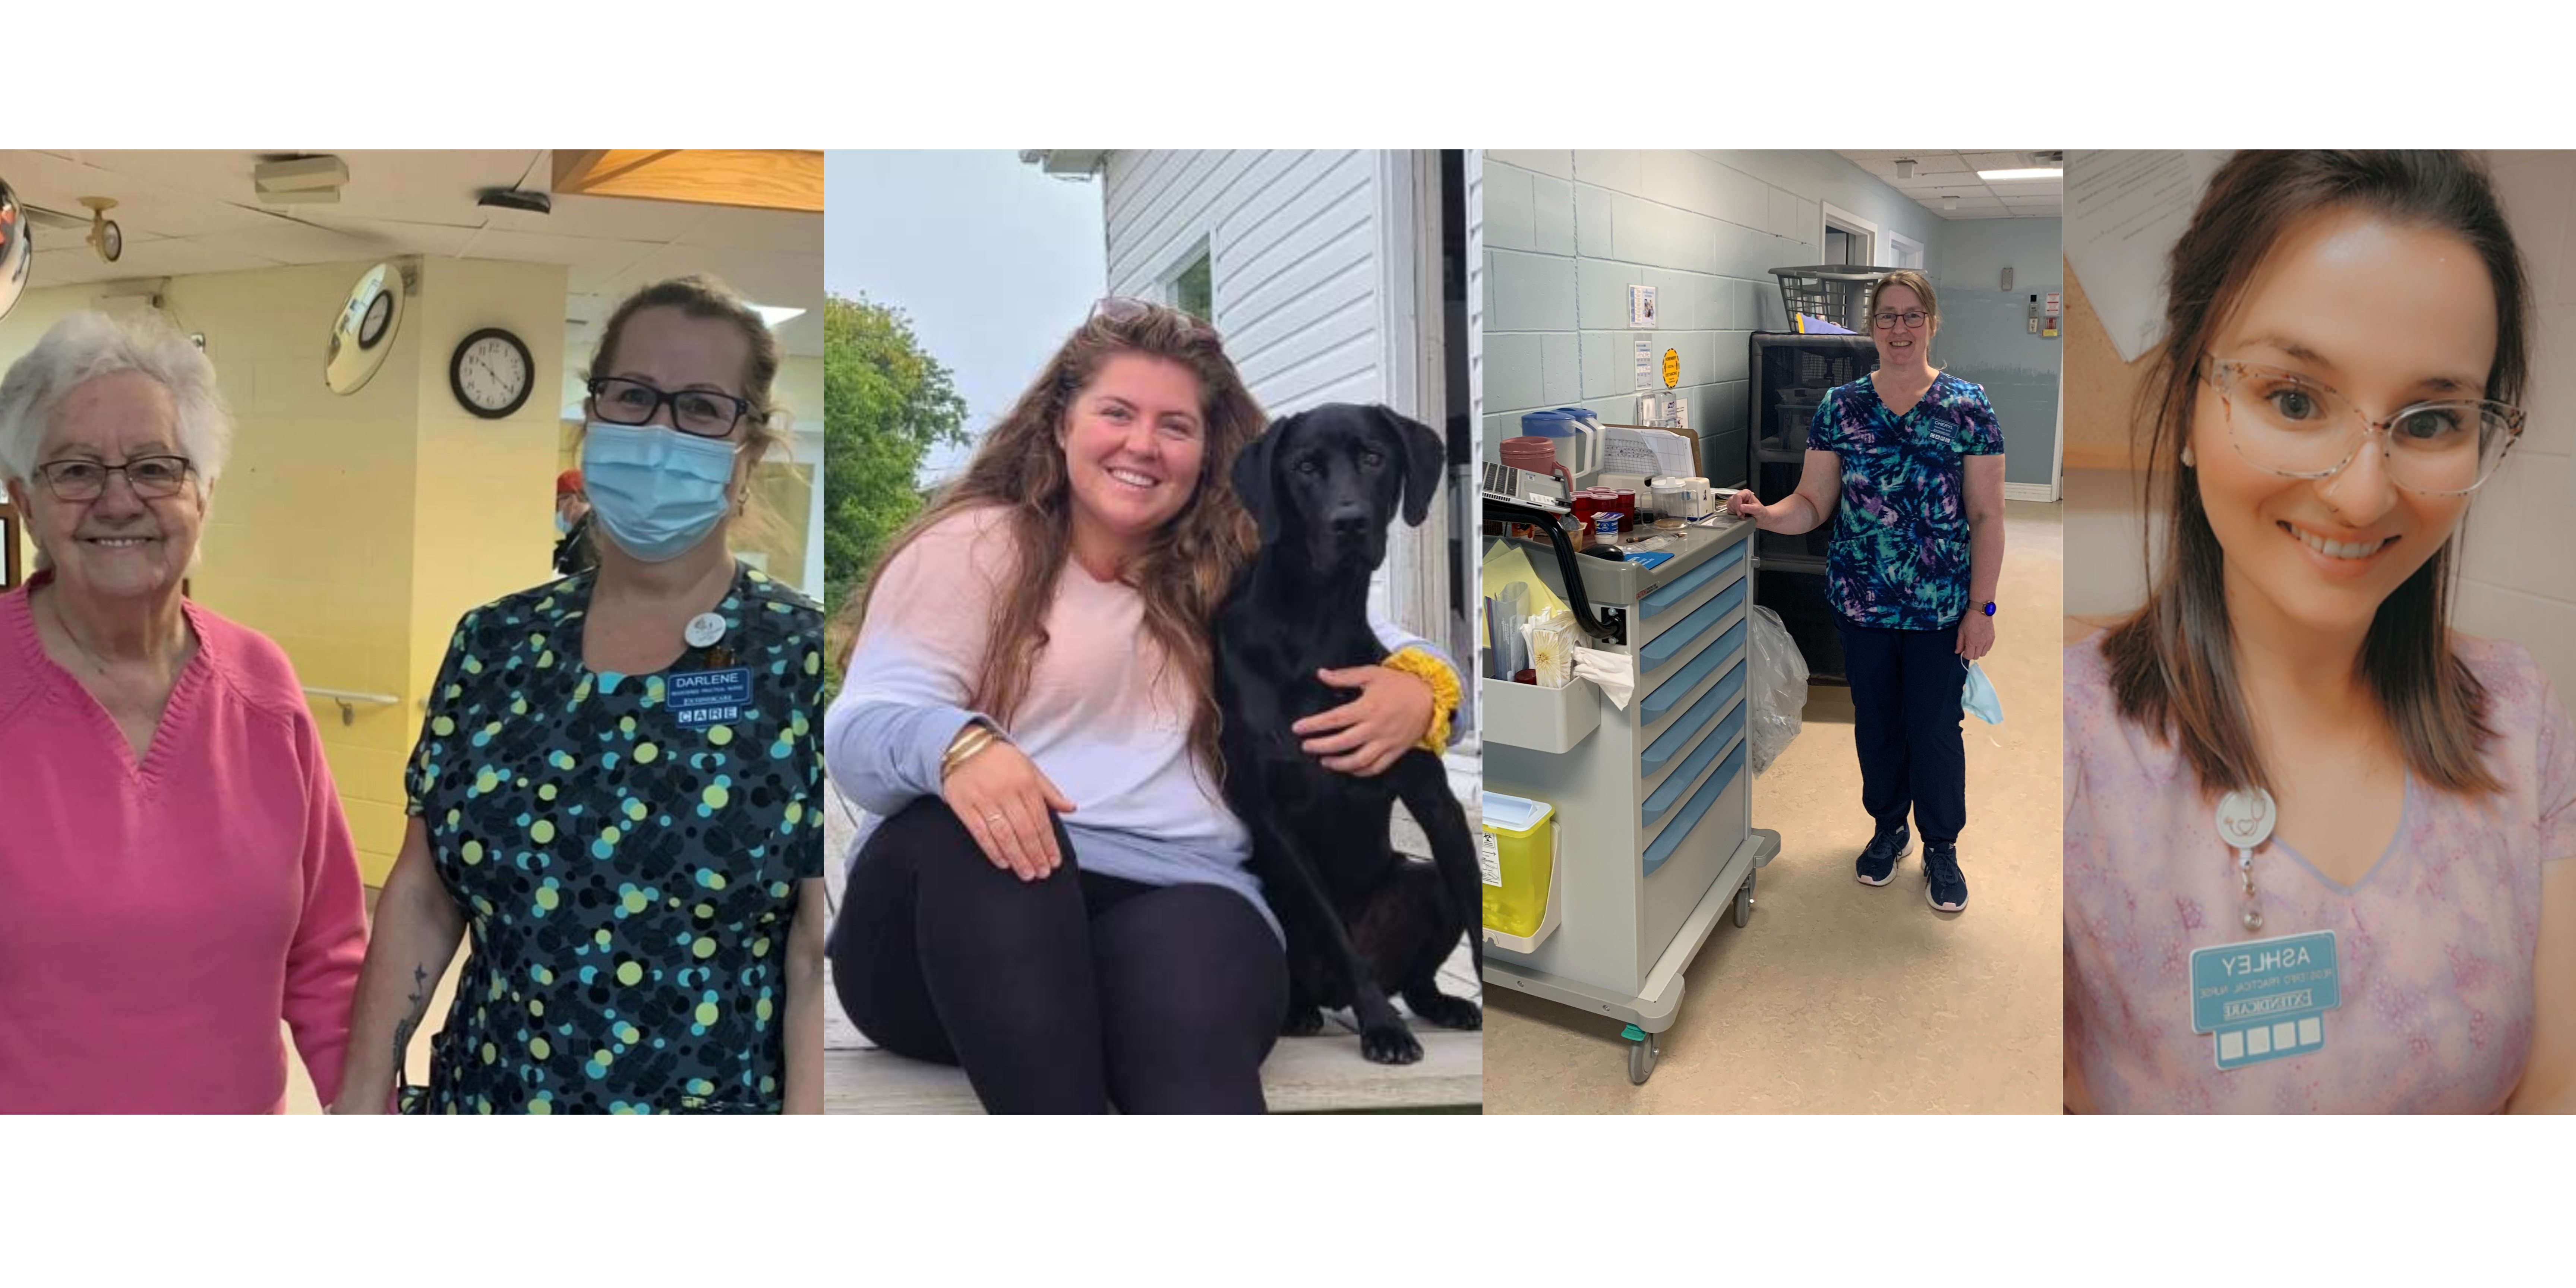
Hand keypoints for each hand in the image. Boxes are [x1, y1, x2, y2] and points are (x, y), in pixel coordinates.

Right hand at [942, 741, 1075, 880]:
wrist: (962, 745)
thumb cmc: (1000, 759)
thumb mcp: (1030, 768)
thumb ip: (1050, 791)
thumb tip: (1071, 808)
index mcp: (1025, 783)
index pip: (1041, 820)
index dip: (1049, 844)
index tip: (1054, 861)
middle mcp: (1006, 792)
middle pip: (1025, 831)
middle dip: (1035, 855)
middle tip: (1042, 873)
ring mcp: (984, 800)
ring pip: (1004, 836)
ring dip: (1017, 858)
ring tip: (1026, 873)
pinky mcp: (965, 806)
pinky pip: (981, 833)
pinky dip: (993, 850)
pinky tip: (1003, 863)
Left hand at [1294, 665, 1434, 776]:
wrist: (1431, 697)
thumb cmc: (1401, 684)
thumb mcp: (1372, 673)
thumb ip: (1345, 676)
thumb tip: (1322, 674)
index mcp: (1368, 707)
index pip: (1335, 719)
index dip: (1314, 725)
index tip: (1298, 729)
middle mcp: (1375, 727)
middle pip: (1342, 742)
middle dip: (1321, 746)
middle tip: (1306, 746)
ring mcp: (1386, 742)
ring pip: (1359, 760)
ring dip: (1339, 764)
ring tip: (1324, 761)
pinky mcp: (1395, 751)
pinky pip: (1376, 767)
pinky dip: (1361, 772)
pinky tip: (1349, 770)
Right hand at [1725, 490, 1766, 520]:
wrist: (1761, 519)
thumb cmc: (1761, 512)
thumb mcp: (1758, 510)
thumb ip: (1749, 508)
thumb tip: (1741, 507)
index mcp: (1746, 493)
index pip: (1737, 496)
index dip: (1737, 504)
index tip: (1740, 512)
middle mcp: (1740, 497)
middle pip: (1731, 500)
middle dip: (1736, 509)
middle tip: (1742, 515)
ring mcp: (1736, 502)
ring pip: (1729, 505)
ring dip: (1734, 512)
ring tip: (1742, 515)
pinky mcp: (1733, 508)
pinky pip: (1728, 510)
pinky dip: (1733, 514)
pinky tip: (1739, 516)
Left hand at [1957, 611, 1995, 661]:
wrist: (1981, 612)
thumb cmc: (1969, 620)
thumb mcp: (1961, 631)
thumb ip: (1959, 643)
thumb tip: (1957, 652)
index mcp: (1972, 642)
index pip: (1969, 656)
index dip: (1965, 655)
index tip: (1963, 651)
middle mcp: (1981, 644)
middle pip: (1976, 656)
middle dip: (1971, 654)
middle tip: (1969, 647)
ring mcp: (1988, 642)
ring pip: (1983, 654)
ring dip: (1978, 652)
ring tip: (1975, 645)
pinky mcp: (1992, 639)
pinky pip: (1988, 648)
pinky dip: (1984, 648)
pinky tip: (1981, 642)